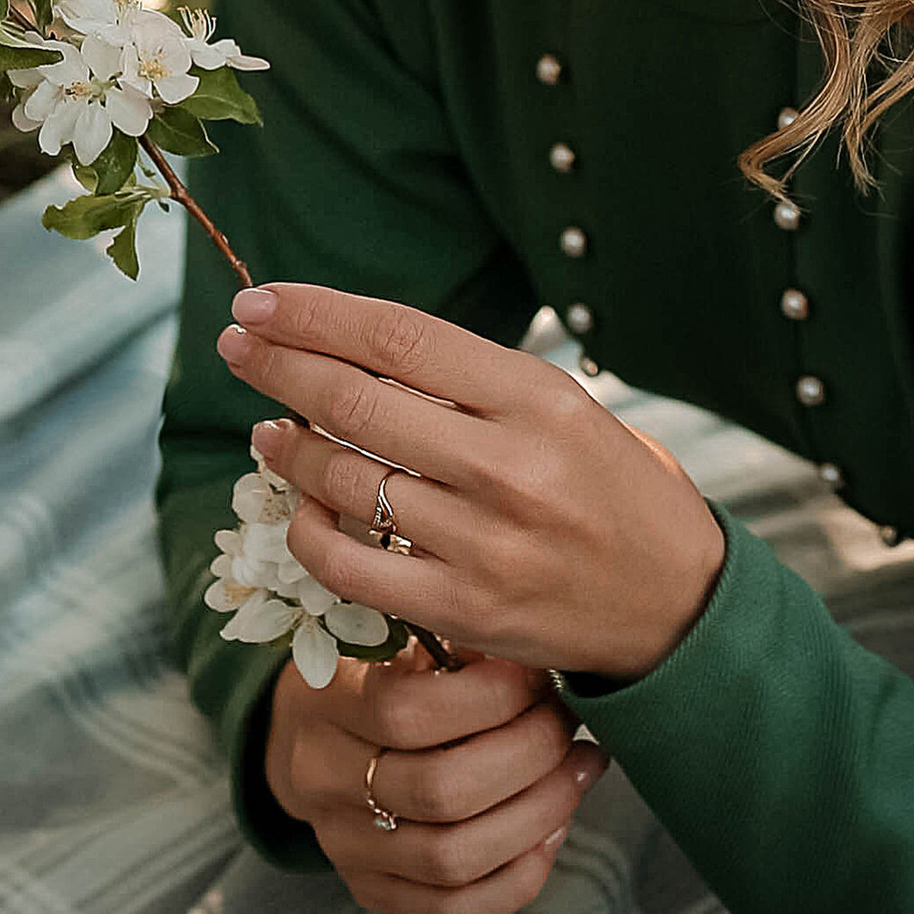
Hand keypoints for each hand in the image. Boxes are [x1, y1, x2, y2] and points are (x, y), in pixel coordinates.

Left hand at [218, 281, 727, 683]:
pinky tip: (300, 508)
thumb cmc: (614, 489)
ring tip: (268, 428)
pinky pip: (350, 567)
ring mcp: (482, 544)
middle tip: (236, 344)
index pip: (398, 338)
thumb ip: (472, 383)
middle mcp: (508, 466)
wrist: (678, 604)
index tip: (260, 302)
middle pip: (356, 399)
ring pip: (344, 481)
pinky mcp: (461, 611)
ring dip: (287, 447)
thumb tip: (356, 347)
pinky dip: (309, 531)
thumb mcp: (563, 409)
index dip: (315, 314)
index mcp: (537, 398)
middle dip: (278, 364)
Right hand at [263, 636, 605, 913]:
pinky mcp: (371, 891)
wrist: (311, 737)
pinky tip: (552, 828)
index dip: (490, 697)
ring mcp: (344, 846)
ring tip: (580, 768)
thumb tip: (540, 655)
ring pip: (452, 857)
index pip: (405, 712)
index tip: (539, 675)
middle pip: (440, 791)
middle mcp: (321, 782)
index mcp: (324, 703)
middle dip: (528, 755)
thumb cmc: (379, 673)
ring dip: (537, 814)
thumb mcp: (399, 638)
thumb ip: (456, 641)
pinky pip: (456, 911)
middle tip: (568, 724)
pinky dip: (518, 875)